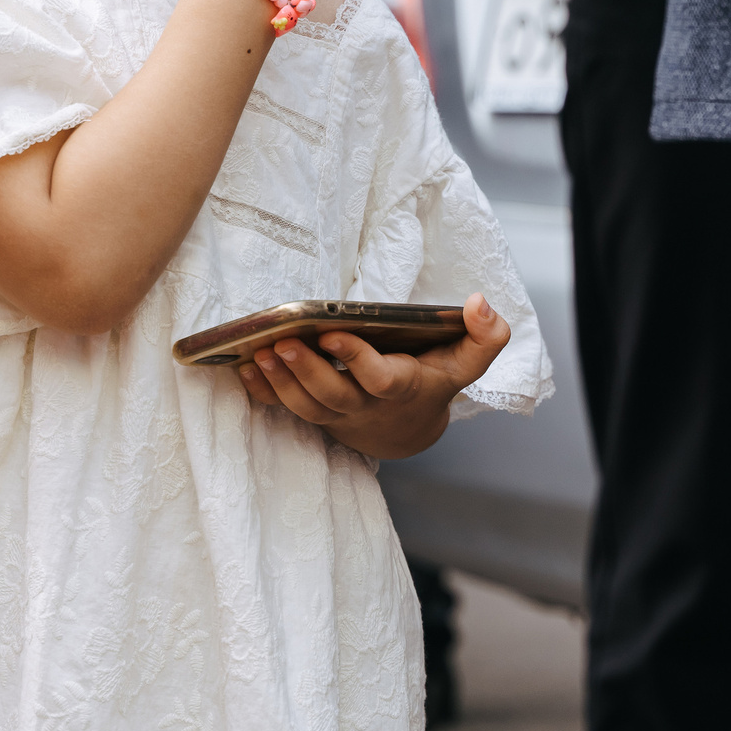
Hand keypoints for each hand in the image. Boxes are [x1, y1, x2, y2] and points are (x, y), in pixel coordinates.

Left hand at [238, 292, 513, 460]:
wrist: (407, 427)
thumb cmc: (434, 380)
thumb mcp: (467, 361)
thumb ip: (486, 336)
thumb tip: (480, 302)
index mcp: (402, 387)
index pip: (379, 379)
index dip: (356, 361)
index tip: (333, 335)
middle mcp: (366, 406)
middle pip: (333, 396)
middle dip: (306, 371)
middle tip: (281, 342)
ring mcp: (338, 415)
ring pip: (306, 407)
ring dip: (280, 382)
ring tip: (259, 352)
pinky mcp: (316, 414)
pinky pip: (286, 410)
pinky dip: (263, 393)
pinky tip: (245, 370)